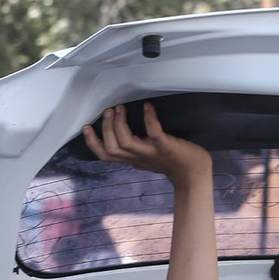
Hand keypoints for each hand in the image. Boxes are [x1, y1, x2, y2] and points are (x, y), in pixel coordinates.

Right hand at [83, 103, 211, 186]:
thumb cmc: (170, 161)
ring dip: (120, 124)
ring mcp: (151, 152)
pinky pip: (154, 133)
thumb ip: (133, 147)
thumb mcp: (145, 156)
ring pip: (126, 143)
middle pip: (112, 148)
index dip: (93, 143)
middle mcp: (137, 157)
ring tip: (121, 107)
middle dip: (106, 128)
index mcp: (131, 159)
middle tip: (109, 110)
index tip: (86, 127)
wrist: (192, 172)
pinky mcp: (166, 147)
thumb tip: (120, 130)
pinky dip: (149, 119)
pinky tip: (147, 107)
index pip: (105, 155)